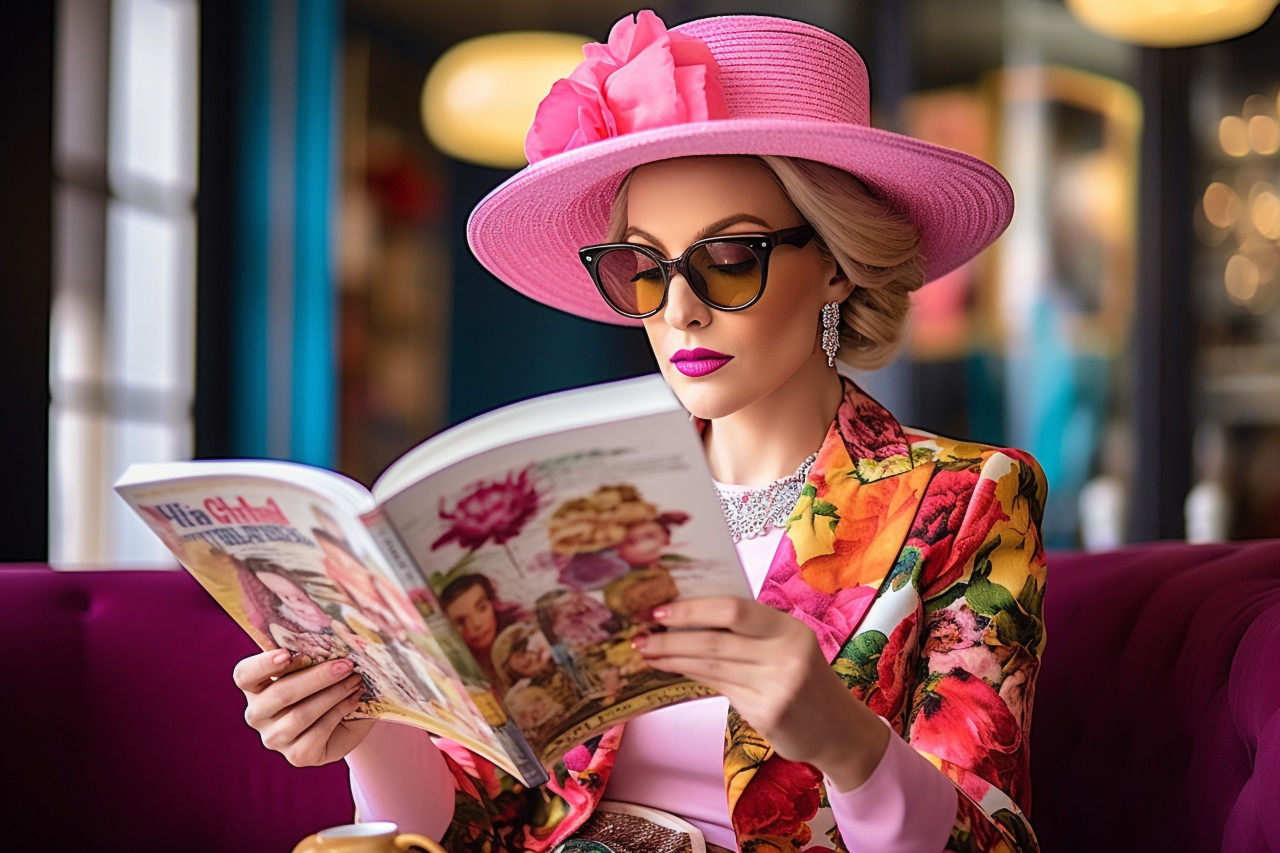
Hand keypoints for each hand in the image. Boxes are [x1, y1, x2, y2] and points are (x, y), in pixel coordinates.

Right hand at [233, 650, 373, 766]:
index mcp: (255, 687)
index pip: (245, 675)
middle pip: (279, 694)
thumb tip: (337, 639)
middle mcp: (258, 714)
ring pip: (300, 715)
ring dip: (333, 694)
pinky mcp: (296, 756)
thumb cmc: (325, 685)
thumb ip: (314, 655)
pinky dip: (339, 712)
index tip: (286, 653)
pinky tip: (353, 700)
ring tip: (355, 680)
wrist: (346, 720)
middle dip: (316, 677)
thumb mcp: (316, 668)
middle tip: (345, 665)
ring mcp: (274, 738)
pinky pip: (317, 733)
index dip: (262, 665)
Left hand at [635, 597, 887, 789]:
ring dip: (673, 658)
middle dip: (672, 637)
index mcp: (790, 629)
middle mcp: (787, 655)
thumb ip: (748, 633)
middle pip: (716, 640)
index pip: (735, 610)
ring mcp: (777, 687)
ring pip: (712, 666)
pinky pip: (719, 689)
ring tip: (647, 652)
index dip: (694, 609)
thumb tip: (688, 618)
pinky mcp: (767, 714)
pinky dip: (691, 677)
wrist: (838, 729)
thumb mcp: (787, 647)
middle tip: (640, 635)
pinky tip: (672, 671)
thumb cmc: (804, 679)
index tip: (660, 610)